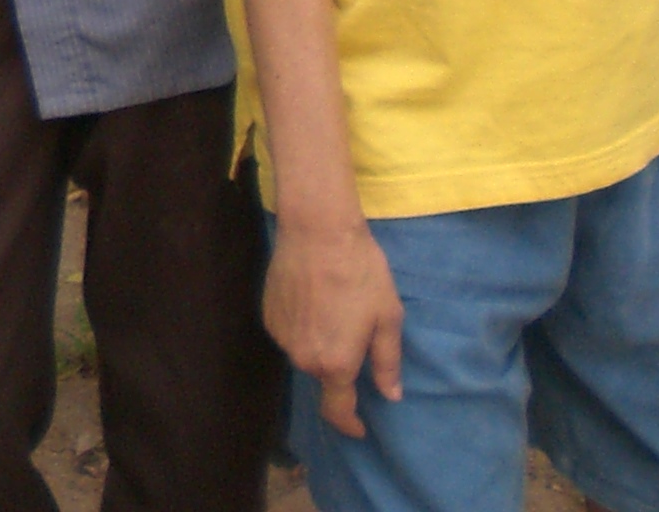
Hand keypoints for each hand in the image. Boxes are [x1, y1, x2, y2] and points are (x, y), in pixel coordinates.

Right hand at [265, 211, 402, 440]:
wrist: (317, 230)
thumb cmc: (361, 272)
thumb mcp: (388, 317)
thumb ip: (387, 362)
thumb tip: (390, 394)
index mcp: (336, 363)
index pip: (338, 409)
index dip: (350, 424)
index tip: (360, 429)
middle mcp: (303, 357)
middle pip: (323, 376)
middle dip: (340, 366)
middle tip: (356, 332)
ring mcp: (282, 336)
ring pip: (305, 354)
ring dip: (320, 345)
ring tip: (335, 309)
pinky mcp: (268, 315)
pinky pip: (290, 334)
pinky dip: (303, 327)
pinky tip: (314, 299)